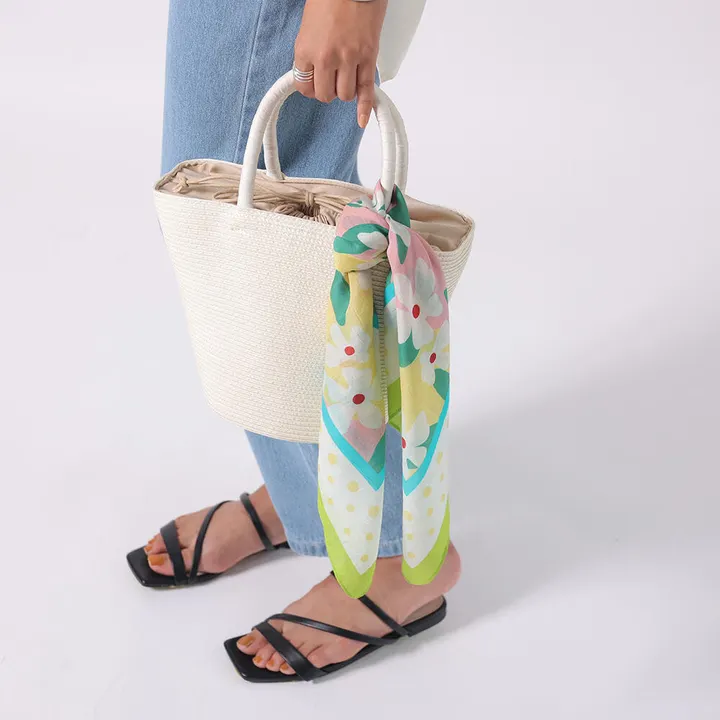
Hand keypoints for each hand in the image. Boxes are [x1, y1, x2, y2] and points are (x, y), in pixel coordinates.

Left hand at [294, 0, 387, 127]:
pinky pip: (365, 90)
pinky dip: (364, 107)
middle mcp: (326, 58)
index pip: (304, 87)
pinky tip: (361, 119)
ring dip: (345, 91)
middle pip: (325, 95)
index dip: (310, 88)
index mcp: (306, 50)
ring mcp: (348, 59)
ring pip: (344, 95)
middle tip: (331, 81)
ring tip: (347, 79)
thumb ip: (309, 52)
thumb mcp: (308, 26)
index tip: (314, 83)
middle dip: (328, 91)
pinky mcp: (367, 58)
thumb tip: (311, 73)